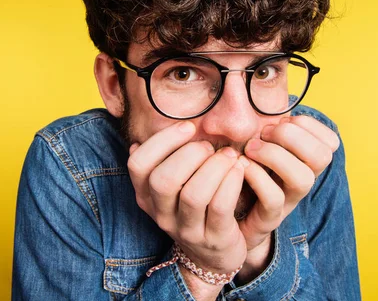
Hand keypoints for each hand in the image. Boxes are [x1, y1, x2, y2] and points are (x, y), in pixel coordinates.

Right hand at [127, 121, 248, 277]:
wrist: (215, 255)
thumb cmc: (198, 206)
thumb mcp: (177, 184)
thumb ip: (170, 157)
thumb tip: (163, 122)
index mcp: (147, 195)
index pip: (138, 164)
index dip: (162, 140)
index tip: (189, 127)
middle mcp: (161, 214)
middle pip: (163, 180)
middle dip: (189, 154)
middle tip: (209, 147)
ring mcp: (187, 229)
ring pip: (193, 194)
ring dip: (215, 167)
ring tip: (229, 155)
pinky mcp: (214, 239)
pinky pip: (220, 207)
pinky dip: (231, 182)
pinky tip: (239, 169)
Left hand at [237, 115, 340, 273]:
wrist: (232, 214)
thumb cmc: (245, 170)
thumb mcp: (259, 141)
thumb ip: (266, 121)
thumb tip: (249, 83)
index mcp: (306, 160)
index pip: (330, 141)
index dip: (307, 125)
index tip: (280, 120)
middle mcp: (304, 179)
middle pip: (322, 156)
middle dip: (292, 137)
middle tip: (263, 133)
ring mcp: (290, 200)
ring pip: (304, 179)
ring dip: (275, 155)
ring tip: (250, 149)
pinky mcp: (270, 217)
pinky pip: (274, 198)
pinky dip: (257, 177)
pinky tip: (242, 166)